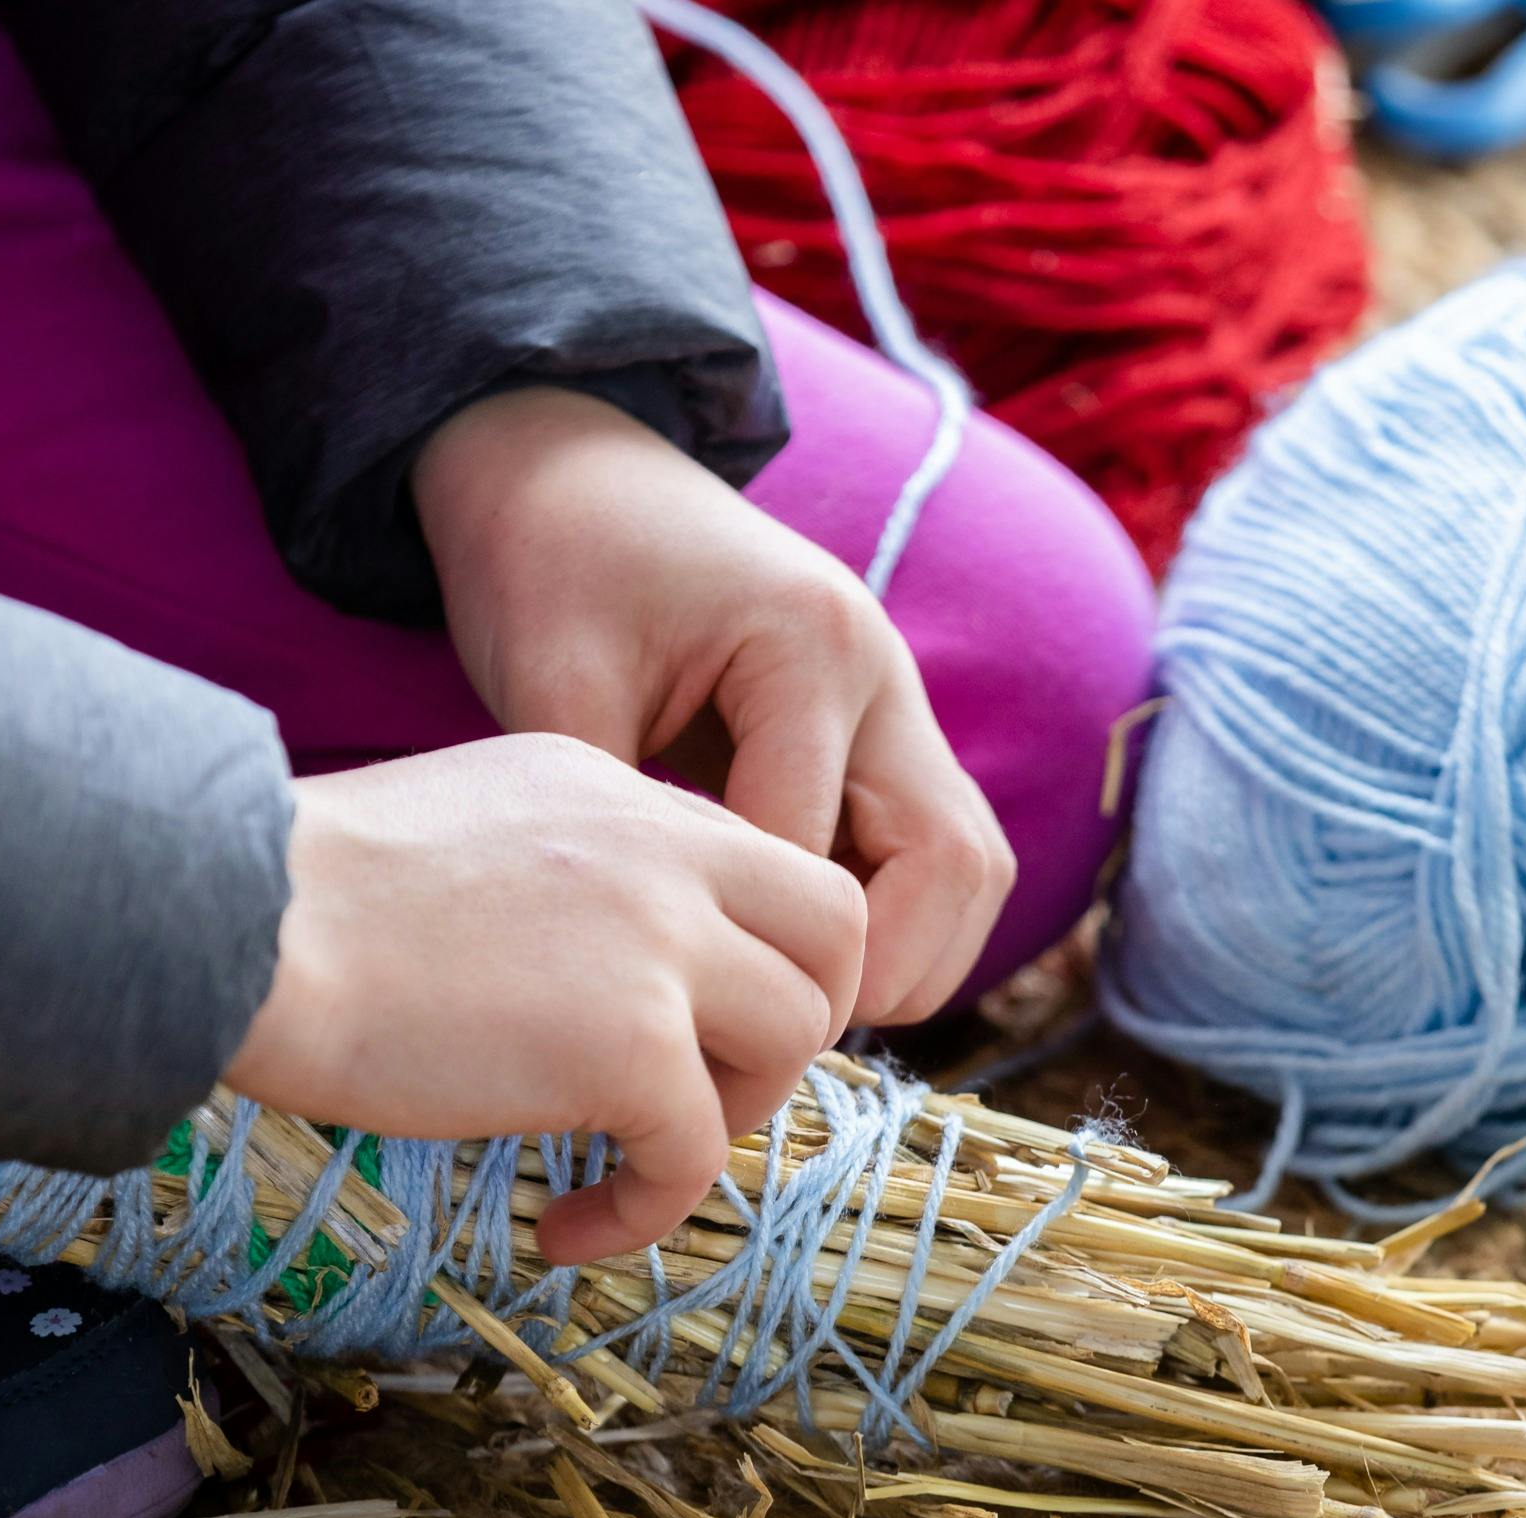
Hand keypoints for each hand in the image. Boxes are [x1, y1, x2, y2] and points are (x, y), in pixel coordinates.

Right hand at [223, 734, 865, 1263]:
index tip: (689, 1025)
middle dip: (796, 1023)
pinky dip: (644, 1212)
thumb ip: (551, 882)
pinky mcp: (633, 1046)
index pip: (756, 860)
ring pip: (795, 1037)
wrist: (236, 924)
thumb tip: (578, 981)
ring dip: (728, 1118)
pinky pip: (698, 1155)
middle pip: (833, 928)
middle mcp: (661, 848)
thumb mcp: (457, 836)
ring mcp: (659, 944)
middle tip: (708, 1093)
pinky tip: (563, 1229)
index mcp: (612, 789)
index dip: (752, 954)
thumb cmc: (292, 901)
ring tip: (626, 1160)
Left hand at [414, 386, 1015, 1025]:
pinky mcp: (887, 738)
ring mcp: (900, 705)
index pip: (817, 850)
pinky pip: (933, 857)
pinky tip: (795, 957)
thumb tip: (657, 967)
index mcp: (808, 647)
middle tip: (775, 1031)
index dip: (764, 951)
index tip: (689, 1014)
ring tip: (792, 1004)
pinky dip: (892, 924)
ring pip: (972, 872)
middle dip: (880, 970)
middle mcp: (884, 676)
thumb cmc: (553, 568)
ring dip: (907, 956)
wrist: (573, 476)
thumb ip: (619, 820)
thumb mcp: (554, 688)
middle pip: (958, 866)